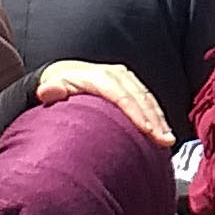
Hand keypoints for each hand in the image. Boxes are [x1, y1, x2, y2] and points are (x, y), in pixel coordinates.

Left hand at [34, 60, 177, 146]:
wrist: (64, 73)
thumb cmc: (58, 86)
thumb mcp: (51, 86)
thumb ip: (52, 90)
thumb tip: (46, 92)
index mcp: (99, 77)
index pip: (122, 97)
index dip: (136, 114)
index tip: (147, 132)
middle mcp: (116, 74)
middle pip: (140, 98)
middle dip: (154, 120)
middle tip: (164, 141)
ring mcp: (126, 78)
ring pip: (148, 99)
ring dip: (160, 119)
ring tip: (168, 139)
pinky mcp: (131, 83)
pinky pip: (148, 99)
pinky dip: (157, 114)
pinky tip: (163, 130)